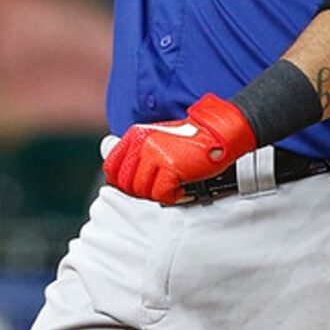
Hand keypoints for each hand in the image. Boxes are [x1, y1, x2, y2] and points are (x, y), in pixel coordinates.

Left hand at [103, 94, 255, 204]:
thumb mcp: (158, 138)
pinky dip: (171, 197)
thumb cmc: (192, 139)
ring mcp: (156, 155)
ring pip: (142, 190)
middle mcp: (142, 144)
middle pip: (126, 183)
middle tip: (157, 190)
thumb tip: (120, 175)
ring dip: (158, 194)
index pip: (111, 167)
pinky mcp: (171, 167)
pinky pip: (161, 195)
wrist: (218, 133)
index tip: (133, 188)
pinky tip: (181, 189)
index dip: (119, 183)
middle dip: (141, 192)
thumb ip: (138, 153)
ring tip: (172, 188)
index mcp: (136, 135)